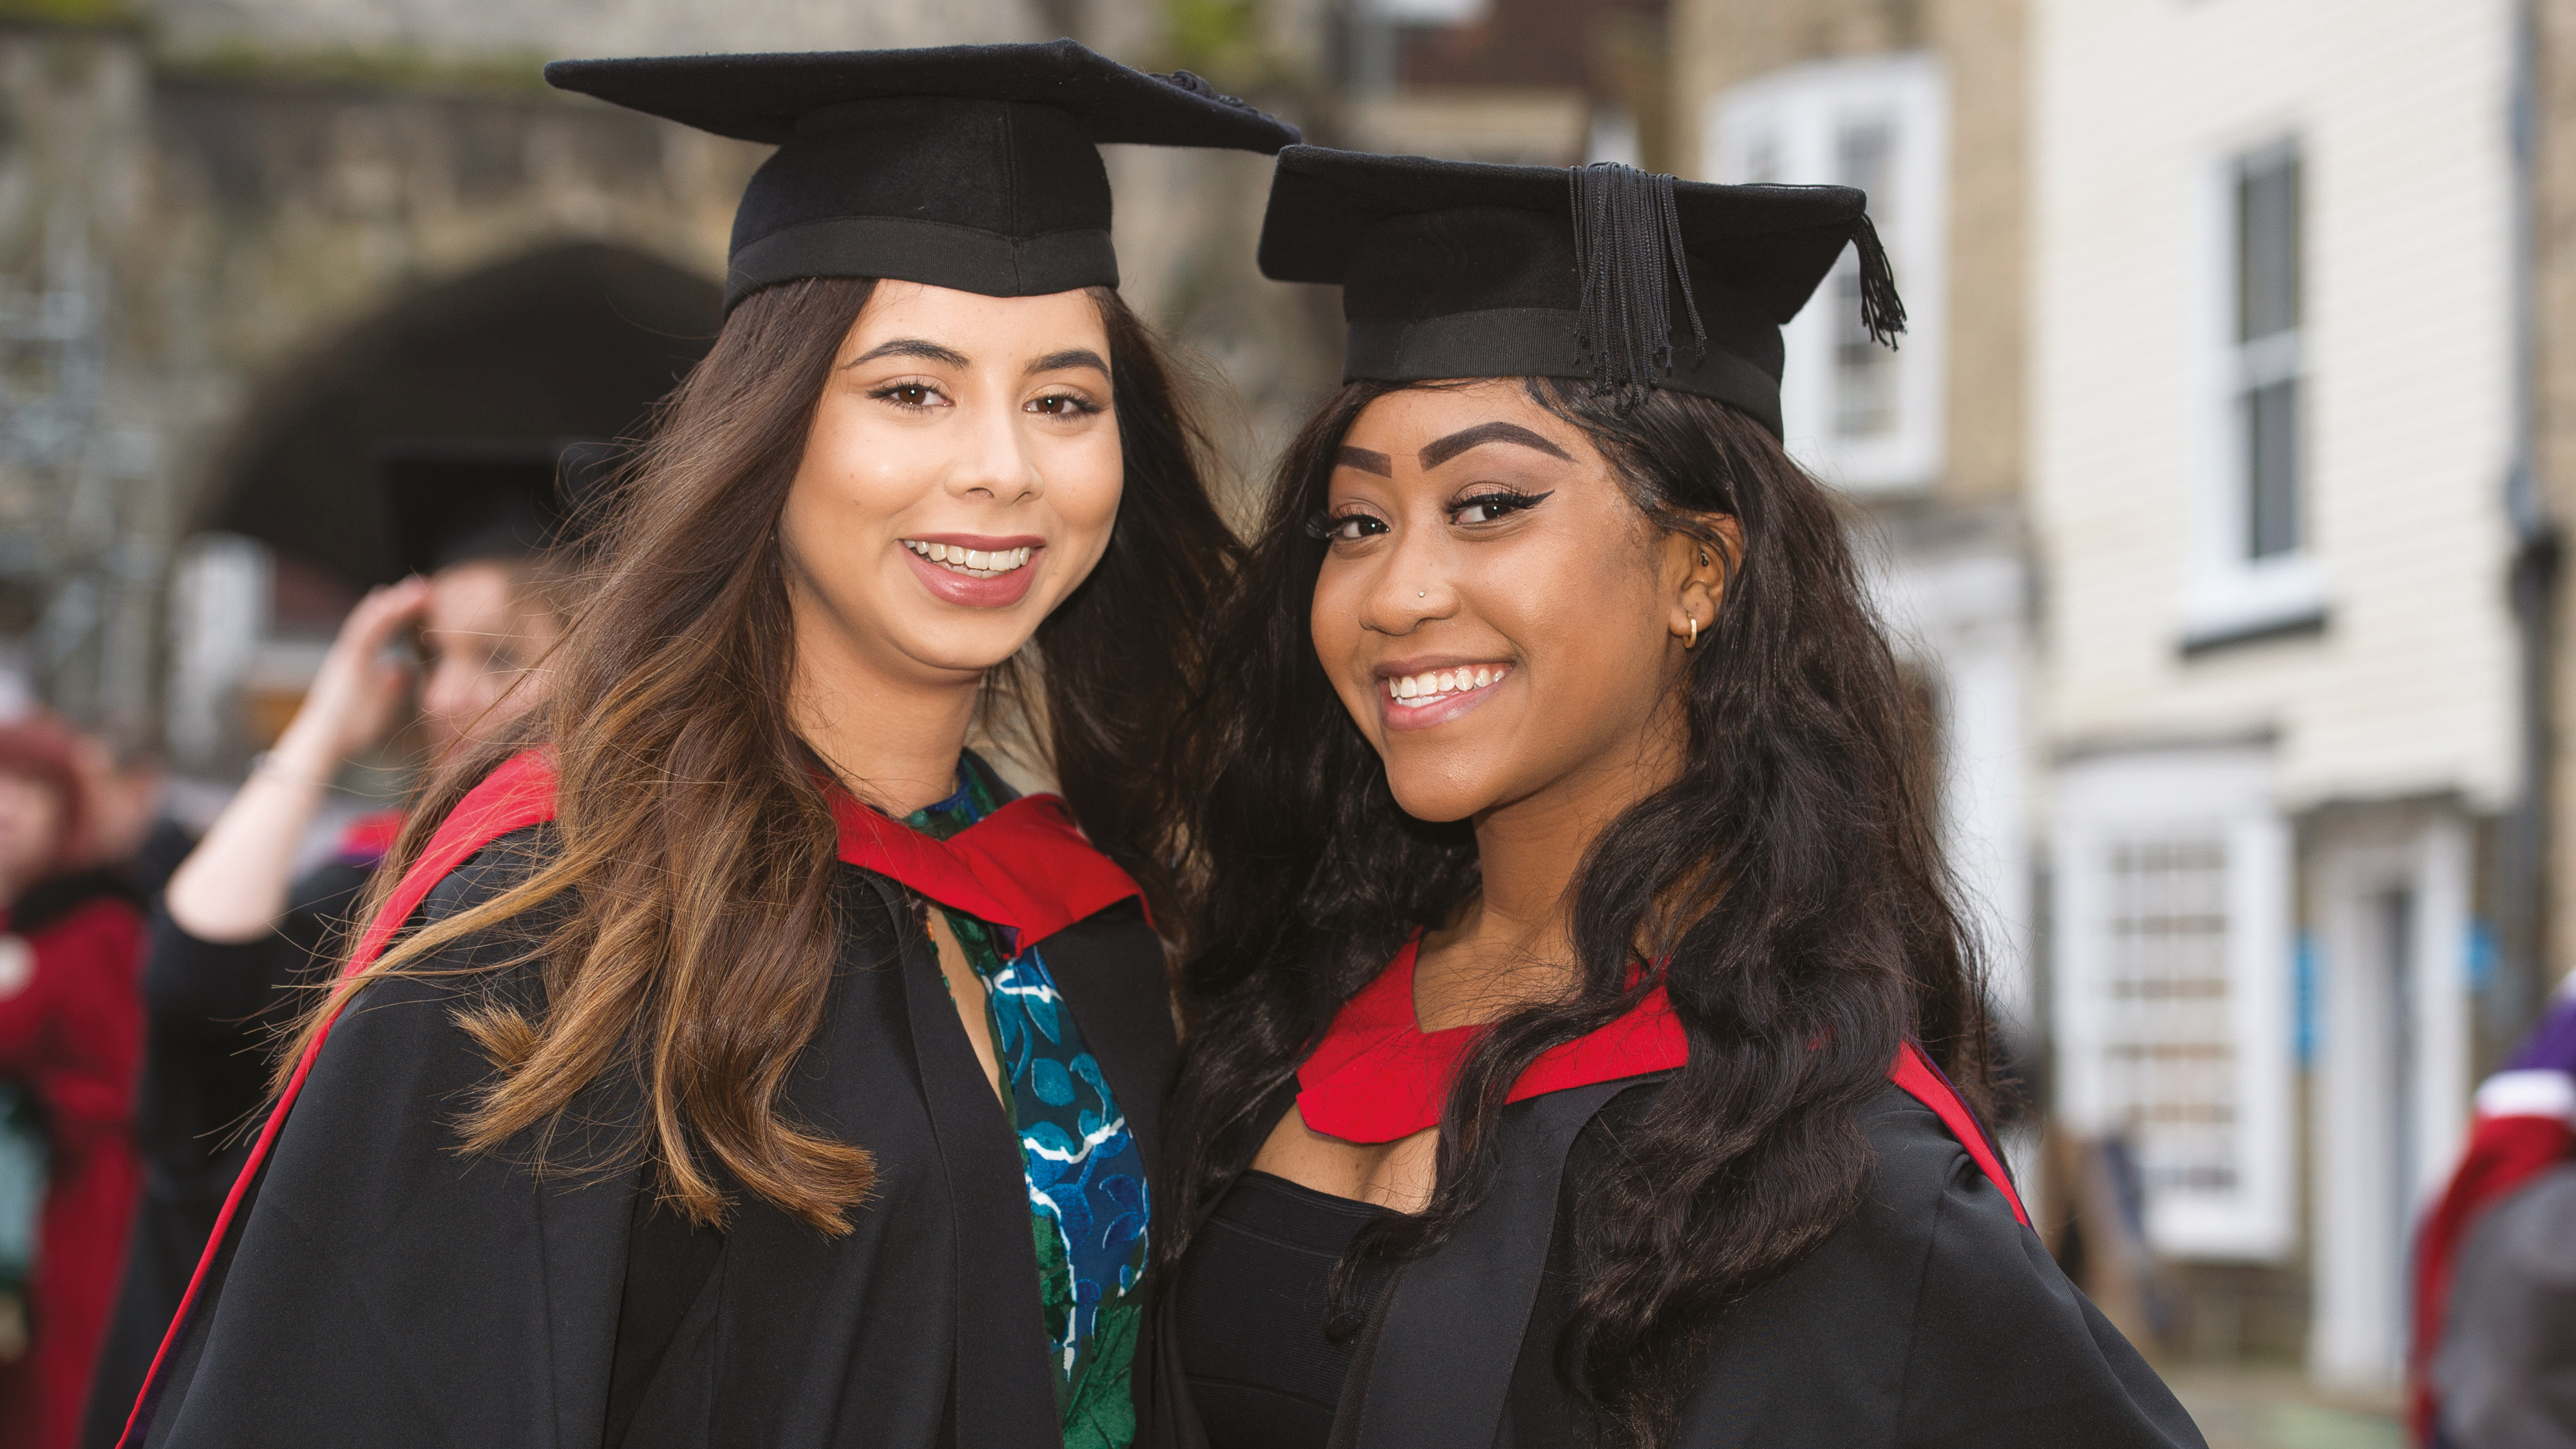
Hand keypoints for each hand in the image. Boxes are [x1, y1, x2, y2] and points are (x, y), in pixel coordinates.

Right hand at [266, 578, 430, 778]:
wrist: (323, 744)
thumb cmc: (349, 730)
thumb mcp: (380, 706)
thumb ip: (391, 686)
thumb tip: (405, 669)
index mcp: (357, 662)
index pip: (381, 630)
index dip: (400, 612)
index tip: (421, 597)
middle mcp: (348, 654)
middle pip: (375, 619)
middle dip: (399, 601)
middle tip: (425, 585)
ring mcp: (344, 657)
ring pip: (367, 621)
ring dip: (393, 603)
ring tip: (417, 589)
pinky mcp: (343, 664)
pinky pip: (360, 634)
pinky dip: (375, 617)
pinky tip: (390, 602)